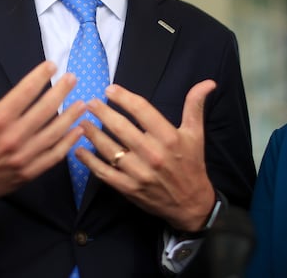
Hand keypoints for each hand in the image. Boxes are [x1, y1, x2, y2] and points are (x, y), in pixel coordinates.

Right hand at [0, 50, 85, 215]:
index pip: (25, 92)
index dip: (40, 77)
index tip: (52, 65)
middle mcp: (13, 137)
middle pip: (45, 110)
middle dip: (61, 92)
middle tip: (73, 78)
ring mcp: (23, 156)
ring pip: (54, 133)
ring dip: (70, 116)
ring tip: (83, 103)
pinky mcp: (28, 172)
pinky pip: (53, 156)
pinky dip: (68, 144)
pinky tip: (78, 131)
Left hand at [75, 80, 216, 231]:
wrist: (191, 204)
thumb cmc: (192, 164)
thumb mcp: (195, 134)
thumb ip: (195, 106)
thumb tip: (207, 82)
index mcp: (169, 138)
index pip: (142, 110)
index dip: (124, 98)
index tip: (109, 89)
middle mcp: (153, 154)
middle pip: (121, 128)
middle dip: (102, 112)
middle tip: (90, 103)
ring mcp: (139, 173)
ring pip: (109, 149)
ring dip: (92, 133)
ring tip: (81, 121)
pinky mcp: (129, 188)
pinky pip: (104, 172)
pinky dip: (89, 161)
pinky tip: (79, 150)